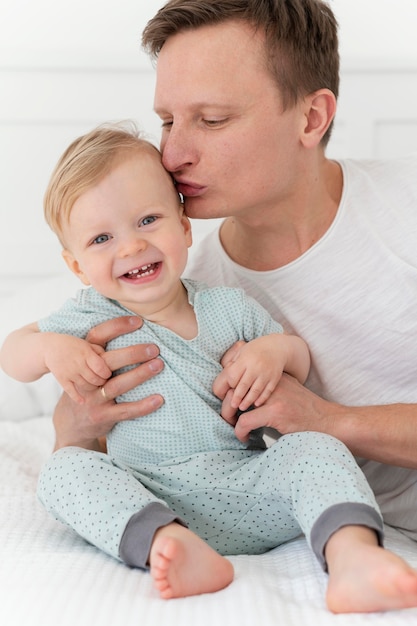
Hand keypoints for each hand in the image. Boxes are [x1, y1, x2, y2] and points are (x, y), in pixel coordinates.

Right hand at [43, 334, 110, 403]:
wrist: (50, 347)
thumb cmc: (74, 346)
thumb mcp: (87, 344)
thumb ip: (100, 352)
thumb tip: (113, 361)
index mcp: (86, 353)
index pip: (101, 368)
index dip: (107, 374)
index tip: (108, 374)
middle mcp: (78, 364)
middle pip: (95, 379)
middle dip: (102, 382)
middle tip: (103, 380)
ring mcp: (69, 373)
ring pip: (86, 386)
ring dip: (93, 387)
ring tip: (95, 384)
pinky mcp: (62, 380)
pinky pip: (71, 392)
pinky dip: (78, 398)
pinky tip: (83, 401)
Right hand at [53, 316, 164, 450]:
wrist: (70, 423)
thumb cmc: (88, 388)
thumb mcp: (88, 368)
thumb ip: (104, 352)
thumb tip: (138, 329)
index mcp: (85, 360)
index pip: (98, 337)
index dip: (117, 327)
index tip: (138, 321)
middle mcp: (87, 378)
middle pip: (108, 362)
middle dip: (132, 354)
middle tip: (154, 349)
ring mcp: (93, 398)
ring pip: (118, 385)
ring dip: (139, 375)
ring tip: (158, 365)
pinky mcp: (102, 416)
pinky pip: (125, 410)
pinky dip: (143, 406)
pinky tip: (159, 399)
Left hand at [213, 337, 284, 412]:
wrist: (277, 347)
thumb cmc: (255, 350)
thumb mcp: (242, 351)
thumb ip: (233, 363)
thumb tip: (224, 377)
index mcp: (245, 359)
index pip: (233, 376)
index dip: (230, 385)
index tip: (228, 390)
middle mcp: (255, 366)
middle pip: (243, 385)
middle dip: (237, 397)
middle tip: (233, 405)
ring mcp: (266, 373)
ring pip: (255, 391)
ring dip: (248, 401)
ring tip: (241, 407)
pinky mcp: (274, 378)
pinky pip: (267, 391)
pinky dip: (262, 399)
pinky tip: (256, 404)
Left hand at [221, 372, 333, 442]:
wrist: (329, 421)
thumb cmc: (307, 412)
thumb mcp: (288, 393)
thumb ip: (270, 392)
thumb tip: (245, 399)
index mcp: (273, 377)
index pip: (242, 376)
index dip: (230, 390)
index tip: (230, 404)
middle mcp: (271, 382)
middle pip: (234, 388)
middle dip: (226, 405)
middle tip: (228, 418)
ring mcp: (273, 396)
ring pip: (235, 404)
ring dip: (230, 418)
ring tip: (234, 427)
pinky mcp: (275, 412)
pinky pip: (244, 422)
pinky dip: (240, 432)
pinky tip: (245, 438)